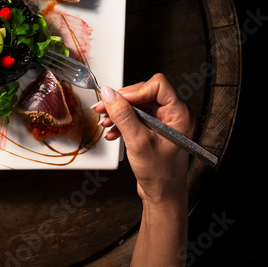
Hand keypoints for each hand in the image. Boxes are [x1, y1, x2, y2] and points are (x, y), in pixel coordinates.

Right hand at [91, 73, 192, 204]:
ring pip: (135, 105)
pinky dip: (120, 122)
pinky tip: (111, 132)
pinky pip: (134, 117)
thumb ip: (123, 115)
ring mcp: (161, 122)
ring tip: (104, 122)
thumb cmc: (161, 174)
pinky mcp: (152, 130)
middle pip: (143, 93)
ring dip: (118, 113)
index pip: (157, 85)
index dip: (135, 91)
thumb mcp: (138, 142)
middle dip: (121, 102)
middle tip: (102, 108)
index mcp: (178, 113)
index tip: (116, 100)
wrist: (162, 195)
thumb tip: (109, 95)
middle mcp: (172, 115)